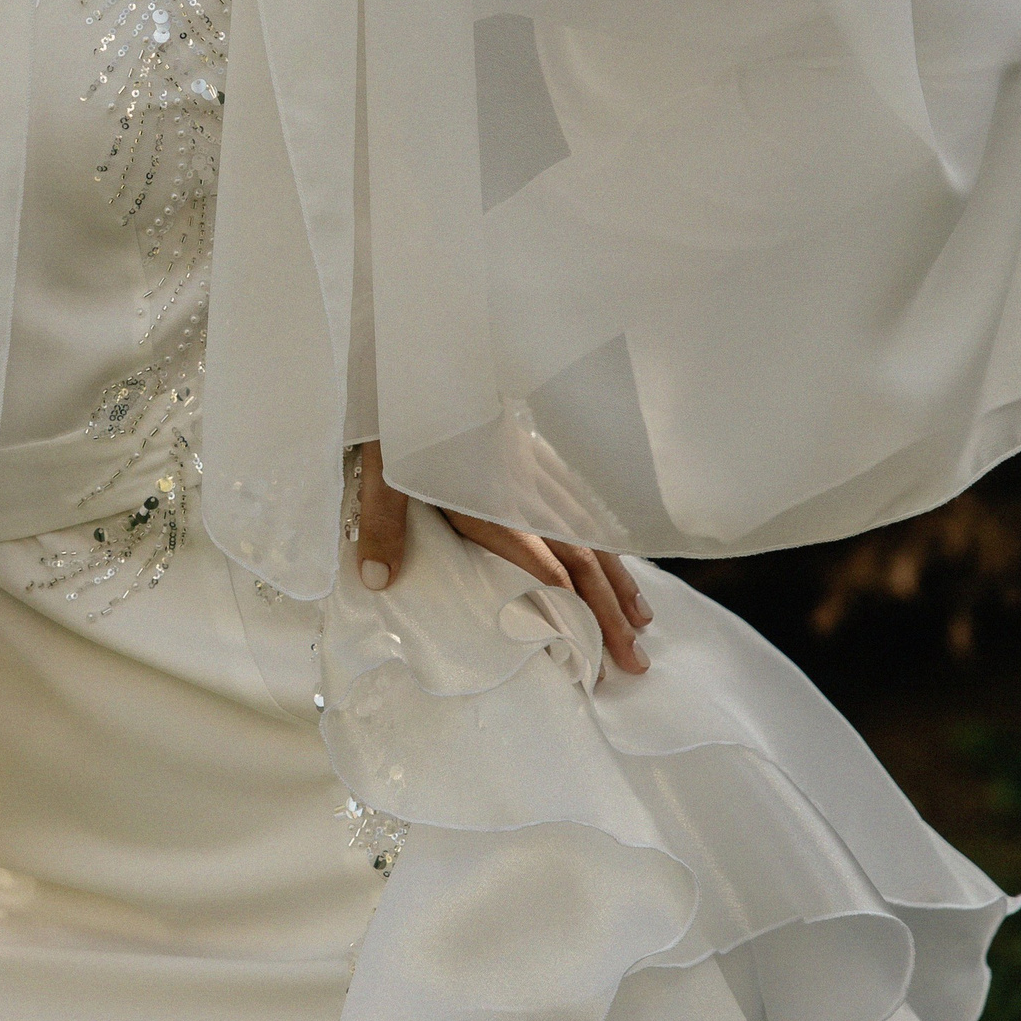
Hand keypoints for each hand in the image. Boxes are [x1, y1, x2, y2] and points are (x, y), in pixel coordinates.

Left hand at [354, 440, 651, 678]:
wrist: (425, 359)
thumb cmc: (402, 417)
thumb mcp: (382, 473)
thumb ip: (384, 527)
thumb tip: (378, 582)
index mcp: (490, 505)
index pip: (547, 571)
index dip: (574, 615)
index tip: (595, 656)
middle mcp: (524, 495)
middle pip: (581, 562)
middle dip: (611, 614)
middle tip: (636, 662)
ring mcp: (533, 476)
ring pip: (589, 536)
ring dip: (618, 582)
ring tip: (642, 621)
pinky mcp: (530, 459)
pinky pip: (581, 509)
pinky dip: (605, 541)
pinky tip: (617, 557)